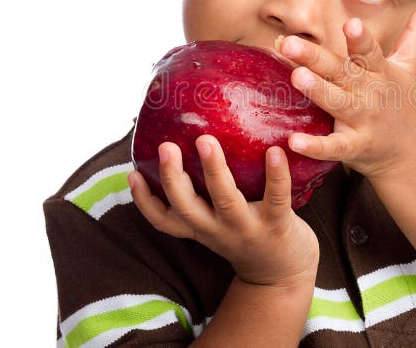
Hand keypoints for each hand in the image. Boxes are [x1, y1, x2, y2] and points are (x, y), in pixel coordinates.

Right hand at [129, 135, 318, 287]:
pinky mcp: (277, 225)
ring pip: (226, 200)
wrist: (283, 275)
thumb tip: (187, 146)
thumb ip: (202, 197)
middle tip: (166, 146)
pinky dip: (276, 174)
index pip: (163, 220)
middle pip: (187, 207)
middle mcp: (217, 230)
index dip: (143, 201)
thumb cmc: (247, 234)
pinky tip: (275, 151)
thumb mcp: (216, 223)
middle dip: (173, 177)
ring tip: (206, 141)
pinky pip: (276, 198)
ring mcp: (246, 228)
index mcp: (200, 228)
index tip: (132, 174)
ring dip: (214, 170)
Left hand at [279, 0, 415, 177]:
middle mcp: (370, 94)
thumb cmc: (399, 103)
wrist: (410, 152)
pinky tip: (294, 141)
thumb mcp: (408, 66)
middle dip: (316, 58)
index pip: (369, 52)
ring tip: (296, 77)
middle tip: (290, 43)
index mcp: (379, 72)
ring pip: (337, 103)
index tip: (350, 23)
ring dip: (317, 91)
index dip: (360, 39)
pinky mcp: (353, 147)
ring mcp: (362, 121)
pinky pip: (333, 146)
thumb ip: (415, 32)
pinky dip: (315, 146)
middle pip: (342, 72)